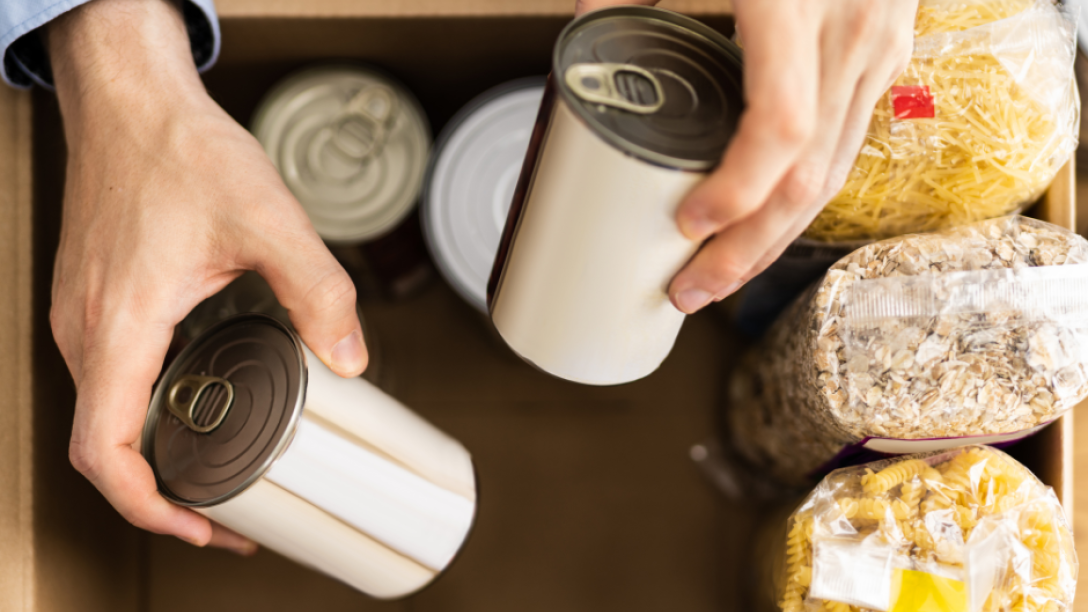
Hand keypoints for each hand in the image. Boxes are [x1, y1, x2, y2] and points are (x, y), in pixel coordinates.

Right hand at [48, 0, 366, 552]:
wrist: (132, 102)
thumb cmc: (179, 151)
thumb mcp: (268, 221)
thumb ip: (317, 292)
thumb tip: (350, 358)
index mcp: (119, 326)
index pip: (103, 454)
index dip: (149, 509)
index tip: (202, 527)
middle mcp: (87, 332)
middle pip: (104, 448)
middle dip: (165, 496)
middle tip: (233, 511)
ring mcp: (83, 317)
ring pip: (104, 416)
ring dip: (156, 456)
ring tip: (221, 470)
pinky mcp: (94, 301)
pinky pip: (110, 380)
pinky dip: (148, 413)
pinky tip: (199, 405)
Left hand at [576, 0, 916, 312]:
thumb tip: (582, 26)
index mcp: (796, 6)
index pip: (777, 132)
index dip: (734, 194)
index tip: (685, 225)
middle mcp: (851, 35)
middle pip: (807, 178)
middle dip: (745, 249)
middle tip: (688, 291)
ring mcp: (878, 48)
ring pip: (835, 175)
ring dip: (775, 239)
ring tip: (719, 278)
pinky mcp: (885, 55)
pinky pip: (845, 145)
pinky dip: (801, 195)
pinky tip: (764, 223)